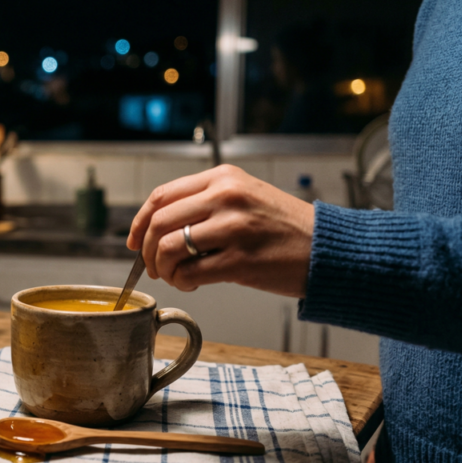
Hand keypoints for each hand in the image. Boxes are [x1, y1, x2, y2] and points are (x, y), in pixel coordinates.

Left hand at [126, 165, 314, 296]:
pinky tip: (192, 283)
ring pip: (168, 247)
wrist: (328, 249)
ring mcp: (234, 228)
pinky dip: (181, 282)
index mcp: (223, 179)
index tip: (133, 241)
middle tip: (152, 266)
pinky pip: (190, 272)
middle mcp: (227, 197)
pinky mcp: (241, 260)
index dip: (139, 222)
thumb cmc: (284, 228)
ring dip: (163, 268)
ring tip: (175, 276)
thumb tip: (157, 226)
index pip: (161, 196)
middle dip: (146, 250)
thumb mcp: (244, 198)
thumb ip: (204, 203)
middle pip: (159, 222)